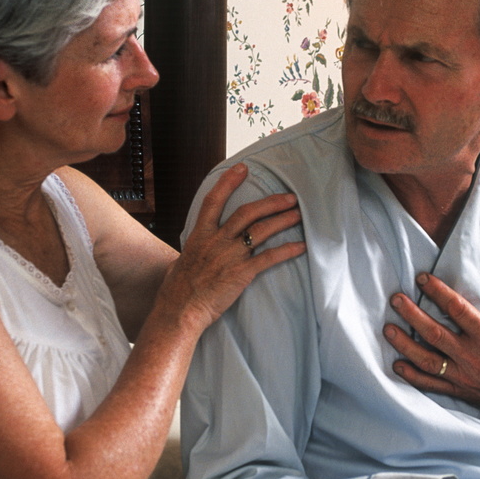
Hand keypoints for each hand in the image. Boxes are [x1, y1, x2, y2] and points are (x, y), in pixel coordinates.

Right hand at [159, 163, 305, 330]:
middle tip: (290, 197)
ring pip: (261, 230)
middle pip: (247, 212)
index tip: (242, 168)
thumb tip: (191, 251)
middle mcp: (216, 241)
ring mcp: (229, 256)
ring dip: (282, 220)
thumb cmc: (178, 290)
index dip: (228, 182)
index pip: (213, 201)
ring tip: (299, 215)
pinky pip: (269, 258)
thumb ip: (193, 251)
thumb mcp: (181, 262)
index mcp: (200, 235)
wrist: (180, 310)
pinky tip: (301, 247)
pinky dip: (287, 251)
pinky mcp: (241, 273)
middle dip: (271, 202)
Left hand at [384, 261, 479, 425]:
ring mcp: (464, 375)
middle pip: (434, 333)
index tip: (422, 279)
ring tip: (387, 329)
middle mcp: (473, 356)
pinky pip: (431, 384)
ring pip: (427, 359)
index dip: (438, 292)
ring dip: (405, 344)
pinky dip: (413, 376)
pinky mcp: (460, 390)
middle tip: (395, 300)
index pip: (457, 309)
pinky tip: (398, 364)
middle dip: (412, 315)